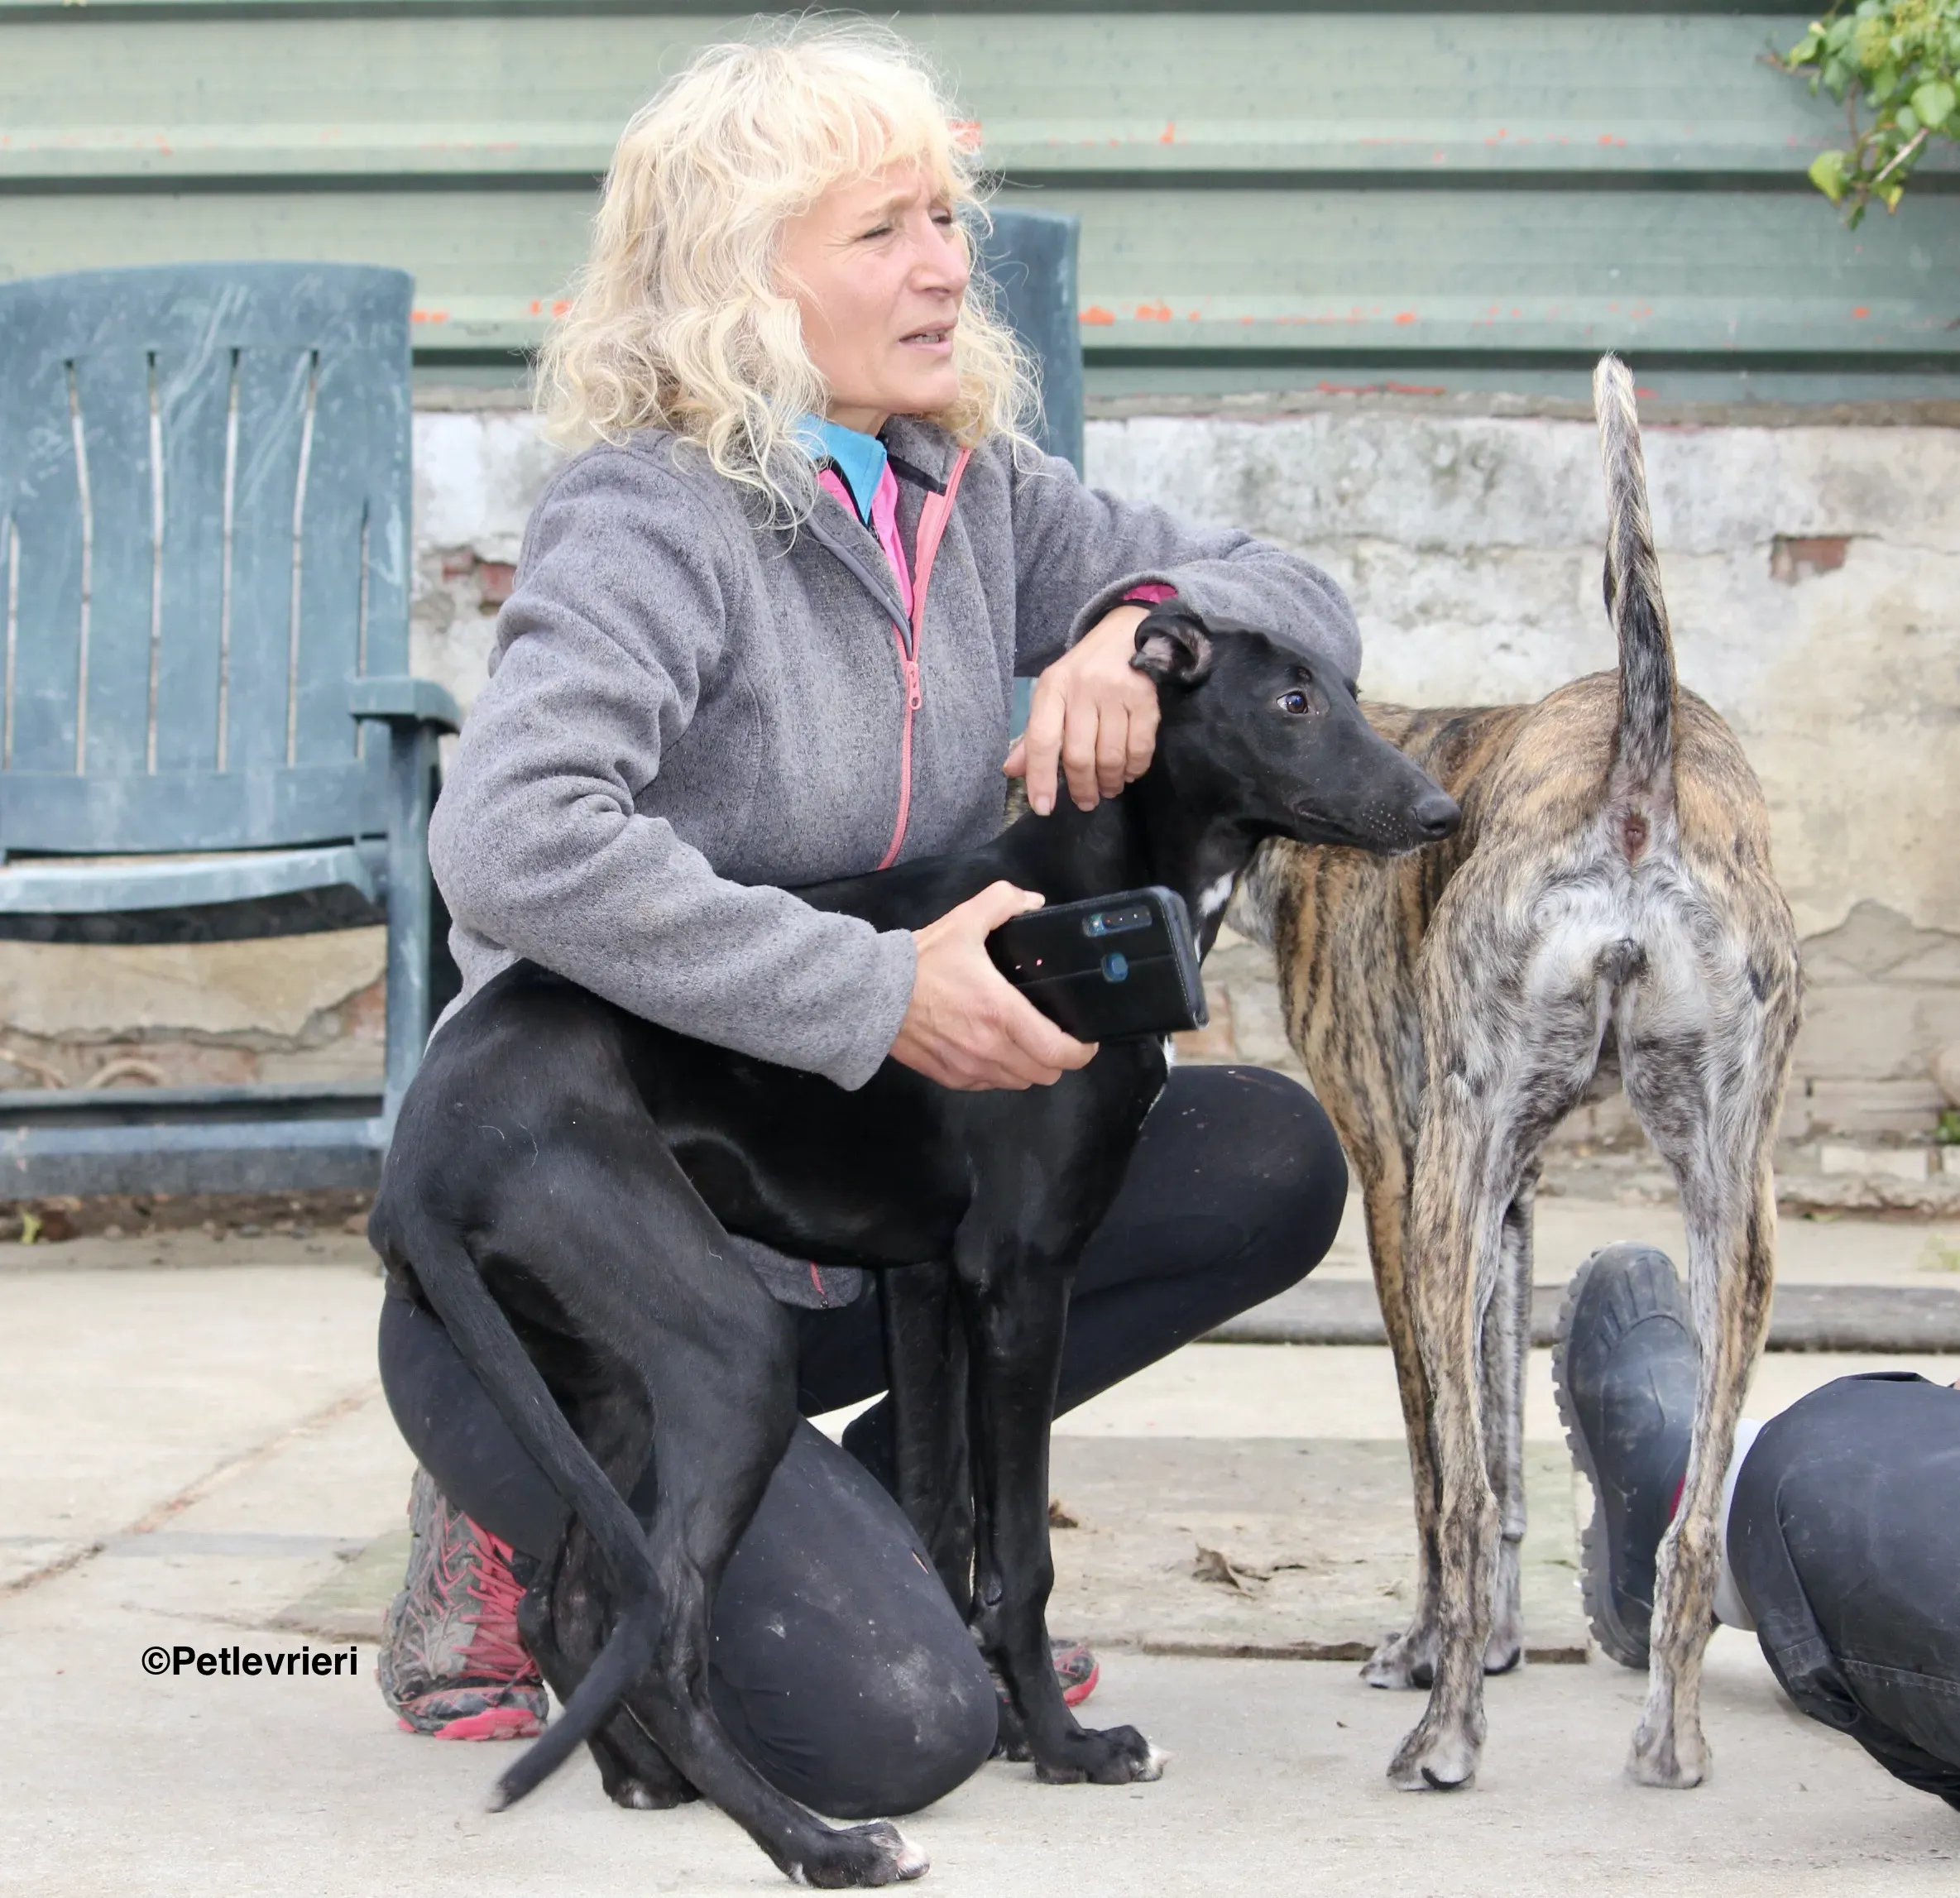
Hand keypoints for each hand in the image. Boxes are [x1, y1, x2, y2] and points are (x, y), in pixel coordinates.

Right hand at [889, 882, 1096, 1089]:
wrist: (870, 995)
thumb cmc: (921, 962)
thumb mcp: (964, 921)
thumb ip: (1003, 902)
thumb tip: (1034, 902)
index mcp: (1002, 1014)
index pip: (1058, 1051)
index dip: (1081, 1051)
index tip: (1086, 1040)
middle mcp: (991, 1049)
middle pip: (1045, 1074)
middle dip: (1057, 1058)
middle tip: (1054, 1036)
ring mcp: (970, 1069)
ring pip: (1020, 1082)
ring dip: (1029, 1067)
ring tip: (1025, 1044)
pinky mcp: (951, 1078)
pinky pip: (990, 1086)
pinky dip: (1000, 1073)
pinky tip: (993, 1051)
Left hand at [1004, 604, 1159, 815]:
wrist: (1126, 632)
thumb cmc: (1084, 671)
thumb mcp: (1053, 694)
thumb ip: (1033, 734)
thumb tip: (1011, 770)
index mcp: (1053, 687)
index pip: (1041, 740)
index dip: (1040, 778)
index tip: (1043, 808)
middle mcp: (1083, 689)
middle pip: (1078, 755)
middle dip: (1081, 788)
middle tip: (1085, 802)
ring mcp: (1117, 692)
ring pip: (1110, 756)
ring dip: (1109, 782)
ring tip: (1108, 789)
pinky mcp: (1146, 698)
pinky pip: (1140, 748)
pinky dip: (1134, 768)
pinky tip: (1128, 772)